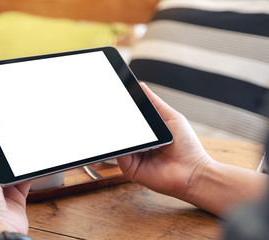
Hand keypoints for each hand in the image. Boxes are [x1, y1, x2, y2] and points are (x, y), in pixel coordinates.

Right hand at [117, 82, 210, 198]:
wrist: (193, 171)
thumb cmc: (187, 147)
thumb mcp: (171, 118)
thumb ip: (155, 103)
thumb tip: (141, 86)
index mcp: (146, 133)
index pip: (129, 121)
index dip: (121, 110)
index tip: (115, 98)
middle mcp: (137, 145)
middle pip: (121, 131)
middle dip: (116, 120)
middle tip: (112, 108)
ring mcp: (132, 157)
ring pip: (119, 142)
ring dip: (117, 132)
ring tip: (118, 121)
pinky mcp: (130, 169)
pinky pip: (119, 155)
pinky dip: (119, 146)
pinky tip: (124, 138)